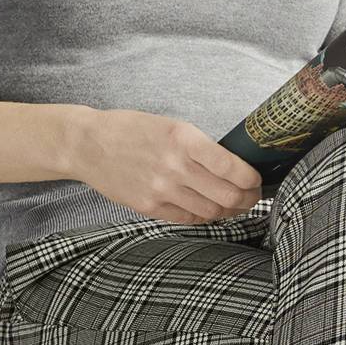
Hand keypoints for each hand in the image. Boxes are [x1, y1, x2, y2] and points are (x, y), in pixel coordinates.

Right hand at [69, 108, 261, 225]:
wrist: (89, 145)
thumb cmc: (131, 130)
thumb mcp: (171, 126)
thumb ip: (200, 146)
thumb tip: (234, 167)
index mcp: (184, 139)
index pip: (233, 168)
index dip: (252, 179)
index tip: (256, 179)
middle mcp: (175, 166)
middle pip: (228, 195)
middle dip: (248, 199)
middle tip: (252, 196)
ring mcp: (161, 190)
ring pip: (212, 211)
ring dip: (229, 210)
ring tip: (234, 204)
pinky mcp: (149, 207)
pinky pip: (189, 218)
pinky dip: (205, 216)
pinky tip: (208, 209)